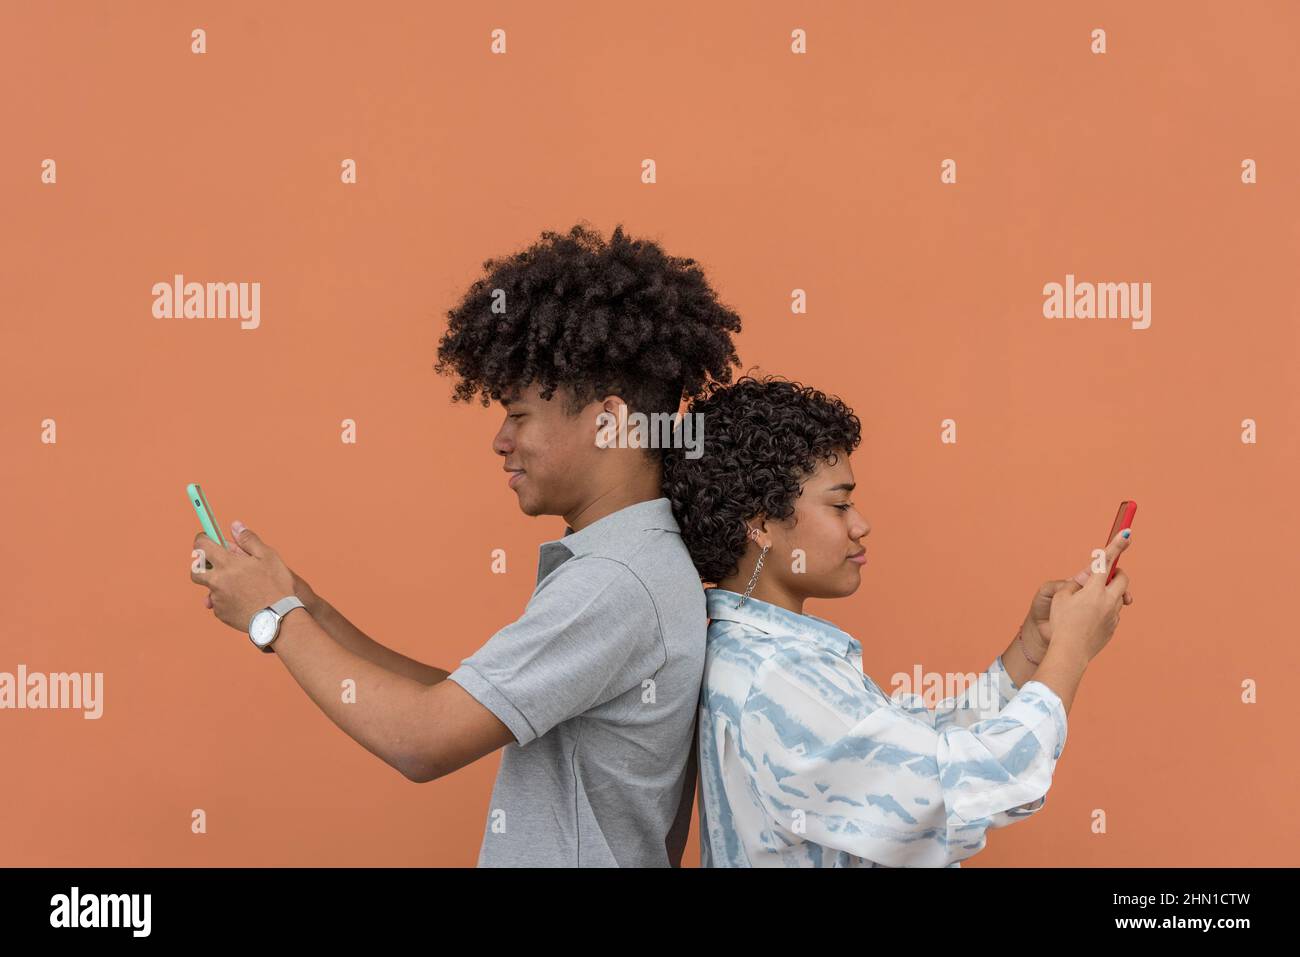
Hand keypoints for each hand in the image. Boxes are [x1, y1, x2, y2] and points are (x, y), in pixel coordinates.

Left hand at [190, 522, 296, 632]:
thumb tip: (235, 525)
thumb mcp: (268, 556)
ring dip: (218, 583)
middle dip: (202, 565)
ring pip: (209, 588)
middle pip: (195, 570)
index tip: (207, 538)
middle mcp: (217, 581)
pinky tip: (244, 600)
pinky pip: (218, 603)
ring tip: (239, 586)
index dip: (202, 539)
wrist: (279, 618)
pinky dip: (226, 600)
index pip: (201, 546)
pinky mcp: (221, 614)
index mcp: (226, 564)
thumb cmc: (276, 585)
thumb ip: (248, 540)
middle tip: (218, 564)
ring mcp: (218, 599)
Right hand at [1047, 528, 1133, 663]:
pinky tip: (1088, 621)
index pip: (1106, 562)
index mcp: (1094, 590)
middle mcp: (1109, 600)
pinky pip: (1113, 613)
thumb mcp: (1061, 598)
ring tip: (1088, 606)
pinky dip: (1104, 611)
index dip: (1117, 545)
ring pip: (1118, 597)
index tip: (1127, 532)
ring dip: (1108, 595)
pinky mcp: (1114, 627)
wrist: (1070, 652)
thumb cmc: (1061, 623)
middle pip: (1122, 579)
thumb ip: (1074, 585)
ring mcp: (1114, 615)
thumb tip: (1086, 580)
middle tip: (1105, 576)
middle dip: (1117, 573)